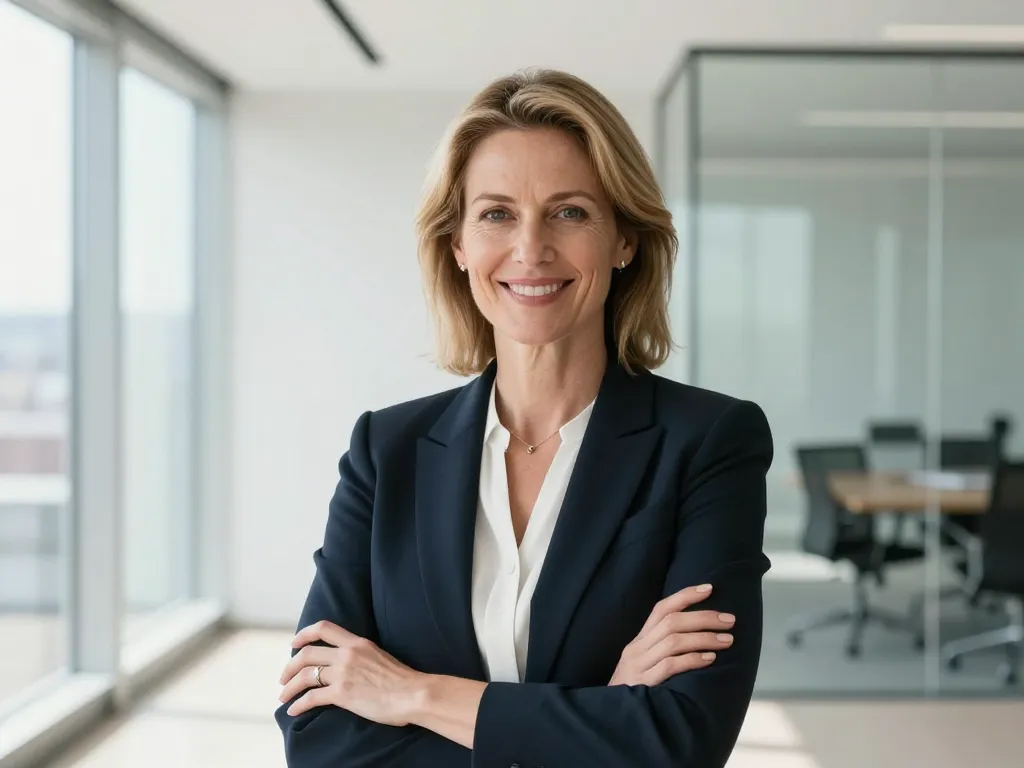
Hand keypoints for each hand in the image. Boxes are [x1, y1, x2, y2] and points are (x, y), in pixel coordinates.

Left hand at [278, 621, 425, 724]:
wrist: (413, 694)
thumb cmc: (403, 680)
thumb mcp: (379, 656)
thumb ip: (361, 656)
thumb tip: (351, 664)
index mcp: (357, 643)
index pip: (323, 628)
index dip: (304, 634)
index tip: (294, 643)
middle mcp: (347, 654)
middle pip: (307, 654)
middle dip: (289, 667)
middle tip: (283, 678)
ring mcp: (343, 673)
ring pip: (305, 675)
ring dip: (289, 687)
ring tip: (283, 696)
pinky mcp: (342, 694)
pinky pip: (312, 697)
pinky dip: (299, 704)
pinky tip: (294, 710)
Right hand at [608, 584, 735, 686]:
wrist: (609, 717)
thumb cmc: (633, 690)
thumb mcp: (643, 664)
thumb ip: (661, 650)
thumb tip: (696, 635)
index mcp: (638, 641)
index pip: (661, 609)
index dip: (685, 596)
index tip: (709, 588)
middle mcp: (637, 648)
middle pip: (671, 622)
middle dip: (704, 617)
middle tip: (729, 620)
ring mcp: (638, 665)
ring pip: (673, 641)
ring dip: (704, 638)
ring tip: (727, 640)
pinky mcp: (643, 684)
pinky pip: (670, 666)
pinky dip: (692, 660)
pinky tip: (710, 660)